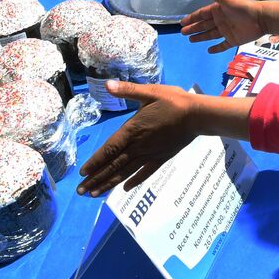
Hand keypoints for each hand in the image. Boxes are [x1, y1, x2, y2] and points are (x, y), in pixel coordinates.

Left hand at [77, 82, 196, 194]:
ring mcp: (150, 154)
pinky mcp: (161, 158)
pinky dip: (134, 181)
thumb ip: (128, 90)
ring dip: (109, 183)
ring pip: (126, 172)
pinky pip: (145, 173)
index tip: (83, 173)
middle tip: (81, 191)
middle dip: (96, 178)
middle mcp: (138, 146)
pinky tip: (125, 188)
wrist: (197, 115)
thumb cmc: (173, 101)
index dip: (95, 162)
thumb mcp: (150, 92)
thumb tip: (107, 85)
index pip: (109, 149)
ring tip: (95, 193)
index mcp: (132, 130)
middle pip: (114, 165)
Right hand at [180, 0, 278, 51]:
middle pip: (204, 25)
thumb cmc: (243, 7)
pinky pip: (222, 45)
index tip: (182, 22)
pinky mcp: (233, 40)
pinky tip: (209, 50)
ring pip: (210, 35)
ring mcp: (227, 31)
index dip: (192, 18)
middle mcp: (221, 20)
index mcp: (218, 10)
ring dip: (201, 37)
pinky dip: (216, 48)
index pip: (202, 14)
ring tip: (190, 40)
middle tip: (183, 32)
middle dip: (194, 28)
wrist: (261, 18)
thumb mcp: (226, 0)